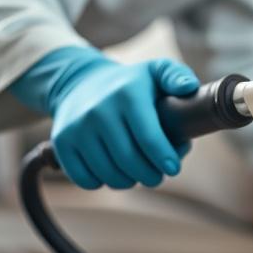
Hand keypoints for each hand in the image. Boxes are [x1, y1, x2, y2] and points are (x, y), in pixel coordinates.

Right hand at [10, 47, 200, 188]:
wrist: (80, 82)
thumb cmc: (129, 84)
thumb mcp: (155, 71)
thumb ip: (177, 77)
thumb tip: (190, 88)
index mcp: (127, 94)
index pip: (148, 137)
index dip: (163, 158)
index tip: (173, 168)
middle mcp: (99, 110)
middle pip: (129, 160)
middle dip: (149, 174)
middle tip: (157, 175)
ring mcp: (78, 128)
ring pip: (108, 173)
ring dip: (128, 181)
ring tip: (137, 173)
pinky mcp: (62, 143)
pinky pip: (85, 179)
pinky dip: (101, 182)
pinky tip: (111, 171)